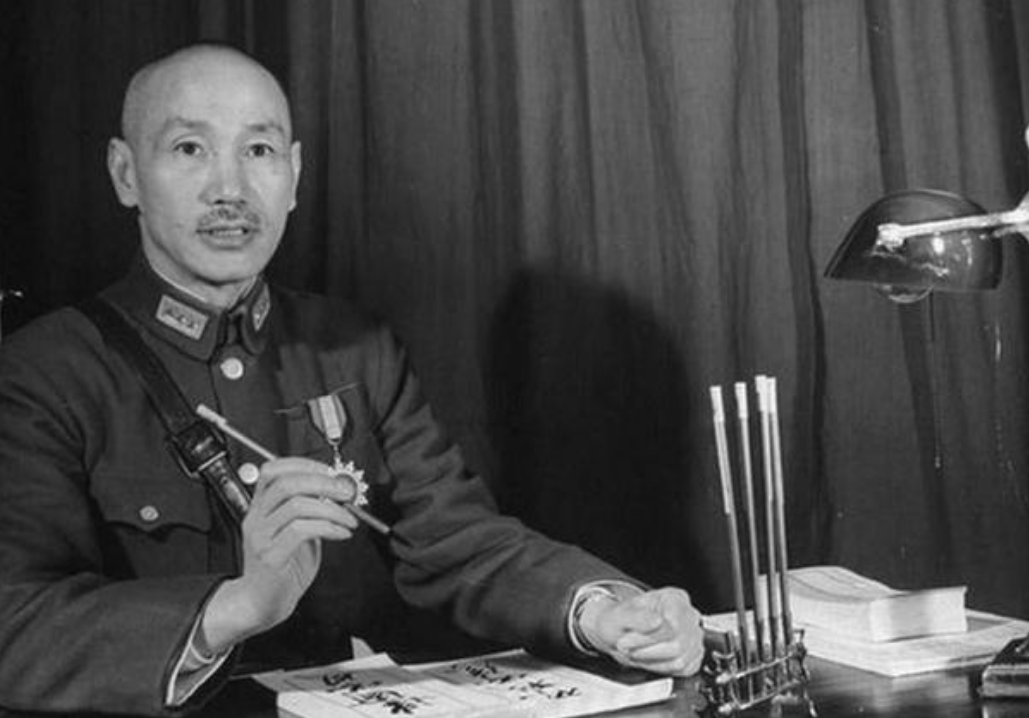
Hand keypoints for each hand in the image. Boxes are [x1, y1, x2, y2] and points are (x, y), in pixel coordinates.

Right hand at [200, 457, 357, 652]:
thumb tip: (339, 491)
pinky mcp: (271, 556)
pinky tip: (341, 533)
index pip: (273, 470)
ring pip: (296, 505)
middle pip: (286, 483)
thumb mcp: (296, 531)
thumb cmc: (283, 567)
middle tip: (347, 492)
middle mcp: (256, 518)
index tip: (331, 471)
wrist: (262, 603)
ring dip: (332, 508)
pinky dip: (328, 527)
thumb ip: (311, 510)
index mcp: (260, 508)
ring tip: (349, 519)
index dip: (304, 464)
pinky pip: (301, 530)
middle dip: (323, 482)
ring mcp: (261, 537)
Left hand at [579, 587, 703, 675]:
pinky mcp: (693, 656)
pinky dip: (661, 669)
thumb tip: (656, 621)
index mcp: (674, 598)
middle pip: (678, 646)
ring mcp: (694, 636)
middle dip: (647, 652)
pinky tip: (649, 658)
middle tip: (627, 648)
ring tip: (636, 652)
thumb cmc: (621, 620)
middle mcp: (688, 615)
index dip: (646, 639)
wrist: (619, 633)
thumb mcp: (620, 615)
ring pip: (680, 662)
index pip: (672, 626)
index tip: (625, 641)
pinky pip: (683, 671)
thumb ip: (637, 617)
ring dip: (652, 662)